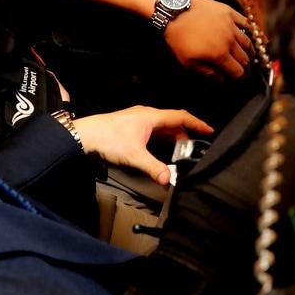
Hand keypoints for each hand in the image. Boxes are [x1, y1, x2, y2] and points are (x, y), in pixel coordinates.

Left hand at [71, 107, 213, 185]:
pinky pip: (153, 131)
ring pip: (162, 127)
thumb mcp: (134, 156)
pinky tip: (161, 151)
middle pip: (173, 123)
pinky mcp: (131, 126)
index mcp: (152, 116)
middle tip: (194, 148)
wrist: (84, 135)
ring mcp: (138, 120)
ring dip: (173, 138)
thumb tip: (169, 180)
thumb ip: (154, 168)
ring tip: (180, 152)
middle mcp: (147, 115)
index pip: (181, 117)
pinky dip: (162, 140)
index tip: (209, 130)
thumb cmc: (108, 138)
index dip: (197, 123)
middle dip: (185, 135)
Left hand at [163, 0, 252, 78]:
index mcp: (219, 54)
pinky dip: (250, 31)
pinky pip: (245, 22)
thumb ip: (207, 72)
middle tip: (242, 68)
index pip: (237, 71)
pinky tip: (248, 34)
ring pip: (247, 42)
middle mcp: (229, 41)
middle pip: (245, 58)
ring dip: (249, 51)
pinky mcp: (229, 12)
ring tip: (248, 54)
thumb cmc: (179, 37)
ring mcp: (231, 25)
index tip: (237, 78)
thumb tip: (222, 80)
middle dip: (244, 66)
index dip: (239, 77)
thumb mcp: (187, 61)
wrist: (175, 10)